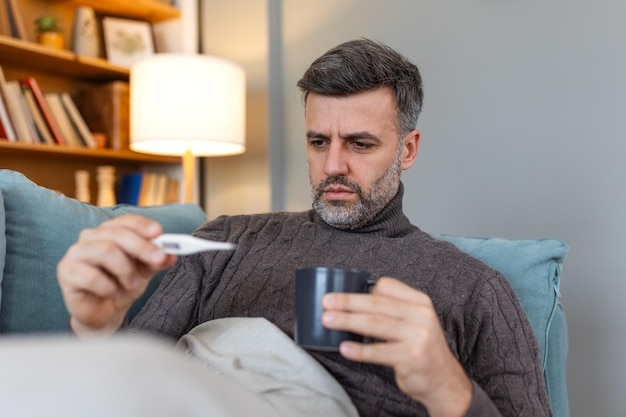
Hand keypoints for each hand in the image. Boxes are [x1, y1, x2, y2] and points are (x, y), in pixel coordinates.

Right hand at [57, 214, 176, 337]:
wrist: (103, 312)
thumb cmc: (121, 285)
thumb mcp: (144, 271)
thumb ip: (156, 261)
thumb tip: (171, 254)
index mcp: (110, 231)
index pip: (126, 221)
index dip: (142, 225)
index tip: (159, 232)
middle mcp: (91, 237)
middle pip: (117, 234)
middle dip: (142, 247)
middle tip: (158, 259)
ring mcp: (76, 253)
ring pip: (105, 251)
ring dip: (125, 270)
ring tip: (132, 285)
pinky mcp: (66, 272)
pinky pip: (91, 276)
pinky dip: (109, 287)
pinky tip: (113, 293)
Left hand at [321, 277, 472, 416]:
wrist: (443, 380)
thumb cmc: (420, 348)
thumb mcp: (415, 321)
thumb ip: (392, 310)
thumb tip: (352, 303)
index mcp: (419, 301)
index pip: (386, 286)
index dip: (361, 290)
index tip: (340, 295)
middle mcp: (420, 315)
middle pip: (376, 304)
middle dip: (347, 302)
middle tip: (326, 303)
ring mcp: (418, 335)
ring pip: (375, 324)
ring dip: (347, 321)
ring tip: (328, 321)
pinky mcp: (412, 356)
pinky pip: (379, 351)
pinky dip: (359, 350)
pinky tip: (345, 348)